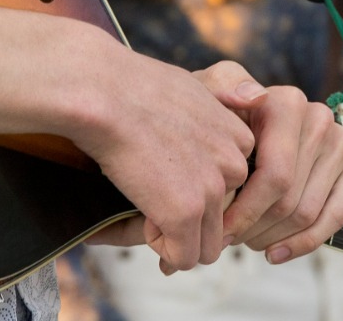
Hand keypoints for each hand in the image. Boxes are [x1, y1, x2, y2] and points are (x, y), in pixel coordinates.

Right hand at [75, 54, 258, 273]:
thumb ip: (212, 112)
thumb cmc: (133, 85)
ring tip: (148, 206)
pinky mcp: (186, 212)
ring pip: (209, 245)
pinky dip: (162, 248)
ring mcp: (212, 190)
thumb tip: (231, 115)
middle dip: (192, 218)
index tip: (168, 175)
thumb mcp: (190, 89)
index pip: (233, 186)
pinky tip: (144, 217)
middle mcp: (233, 164)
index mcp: (238, 137)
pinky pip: (184, 257)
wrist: (103, 92)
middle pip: (224, 218)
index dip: (199, 189)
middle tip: (155, 198)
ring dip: (178, 236)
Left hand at [196, 62, 342, 265]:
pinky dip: (304, 243)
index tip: (219, 231)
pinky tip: (275, 253)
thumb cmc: (219, 113)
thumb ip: (219, 88)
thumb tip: (251, 97)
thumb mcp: (208, 94)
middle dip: (255, 228)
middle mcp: (319, 120)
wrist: (248, 114)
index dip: (245, 212)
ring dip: (273, 237)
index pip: (274, 177)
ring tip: (246, 241)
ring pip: (308, 213)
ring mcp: (340, 142)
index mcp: (287, 103)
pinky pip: (336, 216)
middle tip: (228, 241)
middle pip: (290, 200)